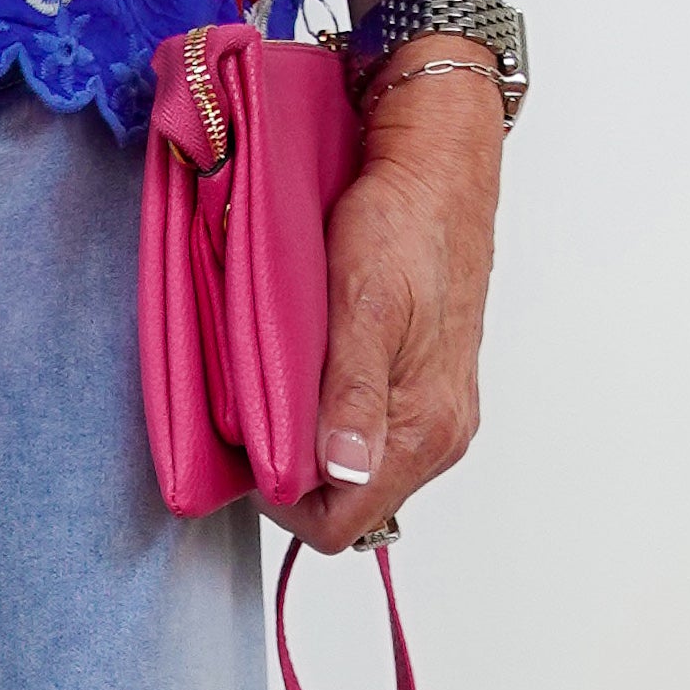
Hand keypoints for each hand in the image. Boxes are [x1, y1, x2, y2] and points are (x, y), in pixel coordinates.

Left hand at [300, 52, 502, 550]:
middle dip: (290, 471)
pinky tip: (311, 369)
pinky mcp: (426, 388)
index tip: (249, 447)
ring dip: (307, 441)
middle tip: (256, 405)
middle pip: (346, 504)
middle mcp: (439, 435)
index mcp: (425, 429)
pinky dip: (329, 415)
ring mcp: (436, 415)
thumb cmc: (400, 221)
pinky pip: (367, 432)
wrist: (439, 164)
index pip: (338, 525)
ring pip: (353, 470)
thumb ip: (350, 395)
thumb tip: (344, 472)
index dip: (280, 501)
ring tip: (283, 381)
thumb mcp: (361, 303)